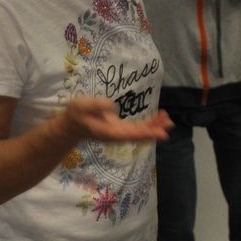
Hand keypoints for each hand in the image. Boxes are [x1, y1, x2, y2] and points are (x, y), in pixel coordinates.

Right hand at [58, 96, 172, 142]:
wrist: (71, 124)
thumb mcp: (82, 106)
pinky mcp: (121, 129)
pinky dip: (149, 124)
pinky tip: (159, 119)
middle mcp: (116, 135)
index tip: (160, 132)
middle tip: (169, 124)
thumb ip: (96, 105)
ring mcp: (119, 133)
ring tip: (168, 120)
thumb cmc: (76, 114)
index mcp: (108, 132)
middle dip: (154, 130)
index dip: (145, 133)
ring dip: (154, 127)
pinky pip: (138, 128)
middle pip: (138, 135)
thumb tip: (112, 105)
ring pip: (140, 133)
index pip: (129, 133)